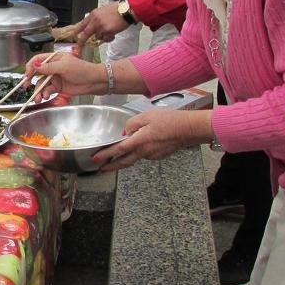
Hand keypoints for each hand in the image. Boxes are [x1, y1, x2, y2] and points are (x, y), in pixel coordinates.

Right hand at [25, 52, 106, 99]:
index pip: (37, 60)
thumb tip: (35, 66)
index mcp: (54, 58)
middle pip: (37, 73)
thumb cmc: (82, 70)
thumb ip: (48, 67)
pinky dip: (45, 94)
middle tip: (26, 86)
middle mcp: (53, 67)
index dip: (30, 67)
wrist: (94, 82)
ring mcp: (55, 78)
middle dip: (31, 80)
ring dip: (38, 91)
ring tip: (39, 98)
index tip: (27, 75)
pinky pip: (48, 90)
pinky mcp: (58, 87)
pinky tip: (45, 97)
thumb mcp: (64, 67)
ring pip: (41, 84)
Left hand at [75, 2, 128, 47]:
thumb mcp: (102, 11)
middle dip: (81, 42)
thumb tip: (92, 27)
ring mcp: (101, 26)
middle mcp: (95, 21)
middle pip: (86, 33)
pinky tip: (114, 33)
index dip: (77, 30)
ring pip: (98, 37)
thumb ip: (96, 19)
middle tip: (78, 48)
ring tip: (110, 31)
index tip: (73, 35)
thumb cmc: (116, 10)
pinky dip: (109, 38)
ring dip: (103, 36)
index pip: (82, 24)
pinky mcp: (108, 31)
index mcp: (93, 15)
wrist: (126, 10)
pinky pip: (105, 39)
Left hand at [92, 109, 213, 170]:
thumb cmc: (170, 120)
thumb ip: (132, 124)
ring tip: (114, 159)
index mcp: (140, 141)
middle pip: (124, 161)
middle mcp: (145, 151)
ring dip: (123, 159)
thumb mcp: (147, 116)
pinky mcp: (158, 155)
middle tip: (101, 169)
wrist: (188, 129)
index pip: (118, 150)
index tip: (96, 158)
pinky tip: (137, 148)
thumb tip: (125, 132)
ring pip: (134, 158)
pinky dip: (137, 153)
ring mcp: (152, 155)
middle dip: (111, 166)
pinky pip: (144, 155)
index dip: (106, 154)